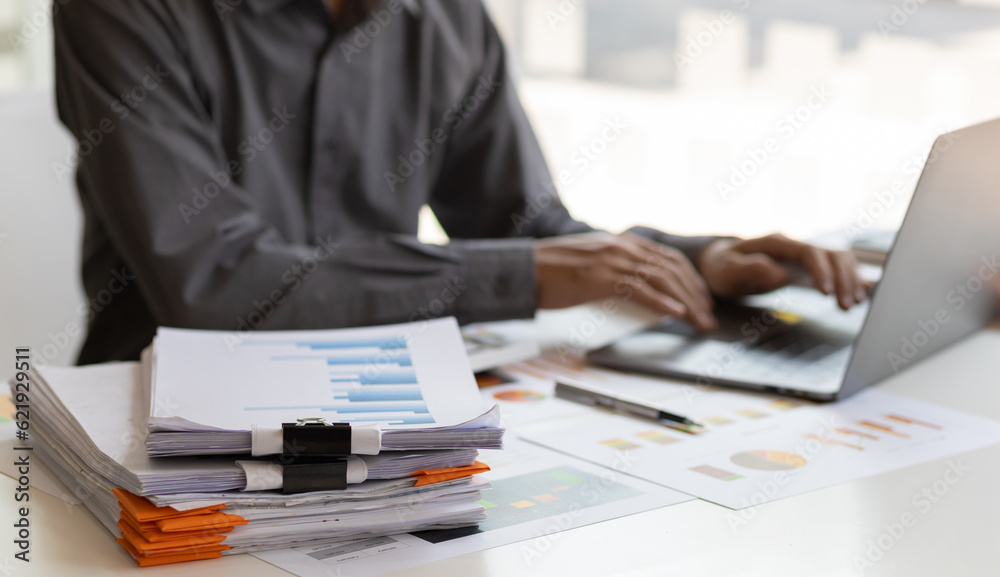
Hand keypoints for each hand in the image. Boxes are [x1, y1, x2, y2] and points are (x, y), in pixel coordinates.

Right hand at [534, 232, 717, 330]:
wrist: (523, 269)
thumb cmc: (551, 271)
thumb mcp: (591, 263)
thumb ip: (614, 268)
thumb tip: (632, 285)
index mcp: (621, 243)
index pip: (667, 258)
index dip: (690, 279)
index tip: (702, 299)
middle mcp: (621, 248)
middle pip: (671, 268)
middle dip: (695, 294)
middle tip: (709, 316)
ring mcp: (612, 261)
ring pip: (662, 279)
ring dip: (687, 302)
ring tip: (700, 321)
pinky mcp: (601, 278)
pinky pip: (639, 289)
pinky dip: (662, 302)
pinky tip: (677, 313)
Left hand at [697, 233, 872, 309]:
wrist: (720, 264)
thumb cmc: (721, 268)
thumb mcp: (726, 270)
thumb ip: (750, 269)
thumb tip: (780, 274)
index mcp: (776, 243)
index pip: (809, 252)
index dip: (822, 271)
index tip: (827, 293)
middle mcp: (795, 245)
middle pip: (832, 254)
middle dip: (843, 279)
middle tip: (846, 306)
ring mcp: (803, 254)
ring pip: (839, 259)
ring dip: (850, 279)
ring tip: (853, 304)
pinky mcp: (808, 266)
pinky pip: (837, 267)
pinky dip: (851, 278)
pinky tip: (861, 294)